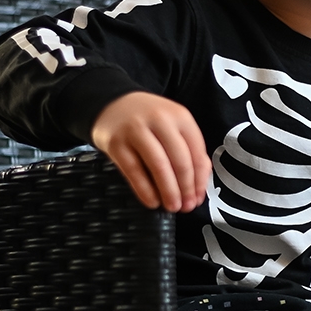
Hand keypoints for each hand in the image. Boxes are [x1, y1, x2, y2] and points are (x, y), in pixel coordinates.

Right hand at [90, 92, 210, 212]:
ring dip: (168, 191)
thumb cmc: (147, 120)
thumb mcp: (173, 125)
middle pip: (180, 160)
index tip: (199, 197)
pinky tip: (152, 201)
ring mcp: (136, 130)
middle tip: (187, 206)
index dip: (199, 180)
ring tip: (172, 206)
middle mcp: (159, 120)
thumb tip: (198, 185)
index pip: (197, 152)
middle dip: (186, 188)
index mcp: (180, 116)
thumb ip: (189, 150)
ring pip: (158, 166)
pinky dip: (145, 190)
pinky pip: (134, 171)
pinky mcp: (116, 143)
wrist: (111, 104)